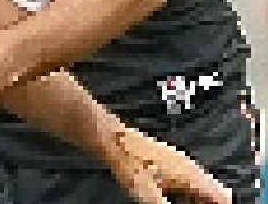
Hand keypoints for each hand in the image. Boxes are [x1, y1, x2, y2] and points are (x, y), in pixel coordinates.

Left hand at [105, 126, 230, 203]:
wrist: (113, 140)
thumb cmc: (127, 161)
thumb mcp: (150, 195)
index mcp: (190, 175)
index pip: (223, 197)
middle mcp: (189, 166)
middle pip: (215, 193)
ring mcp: (180, 162)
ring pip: (202, 187)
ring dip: (199, 201)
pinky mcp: (170, 161)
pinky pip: (189, 181)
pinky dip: (189, 194)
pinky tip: (175, 199)